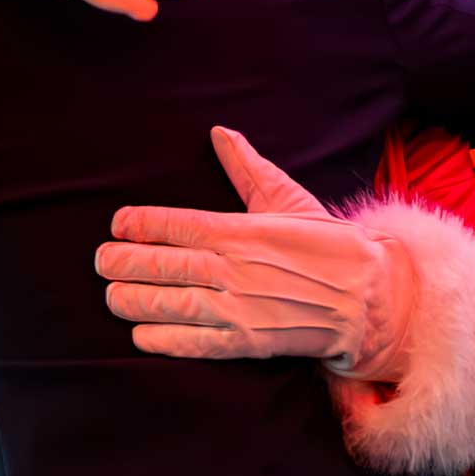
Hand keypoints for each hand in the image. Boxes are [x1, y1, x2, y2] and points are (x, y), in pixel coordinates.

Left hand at [95, 127, 415, 378]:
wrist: (372, 297)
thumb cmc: (329, 246)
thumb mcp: (288, 199)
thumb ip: (248, 169)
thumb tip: (221, 132)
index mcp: (241, 230)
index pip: (176, 223)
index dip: (140, 224)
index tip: (118, 224)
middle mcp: (234, 268)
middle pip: (163, 264)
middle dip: (124, 263)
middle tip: (102, 261)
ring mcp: (239, 308)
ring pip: (169, 304)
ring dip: (133, 300)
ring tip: (112, 295)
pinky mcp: (248, 342)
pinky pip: (194, 342)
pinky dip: (163, 339)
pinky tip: (140, 334)